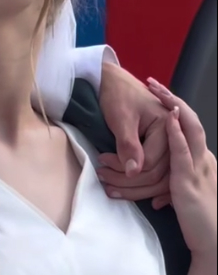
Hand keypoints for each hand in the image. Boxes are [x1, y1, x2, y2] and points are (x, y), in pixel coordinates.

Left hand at [99, 63, 170, 205]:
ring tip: (108, 186)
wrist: (111, 82)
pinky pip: (154, 174)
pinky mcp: (157, 150)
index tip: (103, 161)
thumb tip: (134, 172)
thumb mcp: (121, 118)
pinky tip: (127, 192)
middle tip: (102, 176)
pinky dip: (140, 185)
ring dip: (133, 187)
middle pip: (156, 174)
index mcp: (167, 127)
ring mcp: (166, 146)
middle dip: (127, 181)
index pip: (151, 162)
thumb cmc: (117, 95)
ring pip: (156, 178)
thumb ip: (128, 144)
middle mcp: (172, 138)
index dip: (125, 168)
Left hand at [146, 80, 216, 273]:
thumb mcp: (184, 199)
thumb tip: (159, 195)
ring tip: (158, 92)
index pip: (189, 125)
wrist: (213, 244)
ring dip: (172, 108)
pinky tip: (169, 121)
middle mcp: (203, 159)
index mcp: (201, 160)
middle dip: (171, 98)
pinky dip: (176, 134)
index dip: (176, 106)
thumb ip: (173, 190)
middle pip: (190, 120)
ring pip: (188, 130)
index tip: (159, 91)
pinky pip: (183, 153)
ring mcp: (198, 168)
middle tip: (154, 82)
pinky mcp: (189, 181)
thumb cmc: (199, 223)